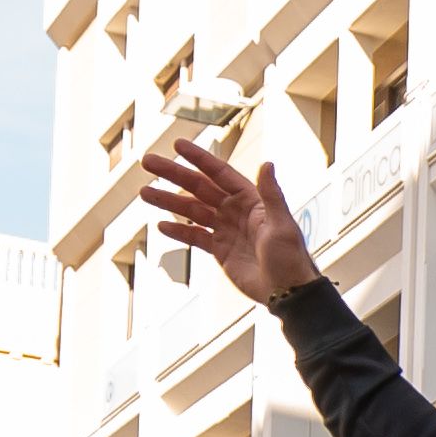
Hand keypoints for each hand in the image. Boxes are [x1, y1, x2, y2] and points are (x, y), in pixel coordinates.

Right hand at [136, 135, 312, 302]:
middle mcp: (236, 211)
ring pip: (192, 211)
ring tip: (145, 193)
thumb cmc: (290, 257)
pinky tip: (161, 225)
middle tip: (148, 162)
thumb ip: (271, 194)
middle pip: (198, 187)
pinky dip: (178, 231)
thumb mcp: (281, 224)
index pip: (219, 173)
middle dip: (173, 174)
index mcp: (250, 199)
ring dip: (168, 201)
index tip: (177, 144)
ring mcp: (226, 230)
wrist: (287, 292)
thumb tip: (268, 162)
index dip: (198, 158)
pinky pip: (194, 237)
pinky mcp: (220, 250)